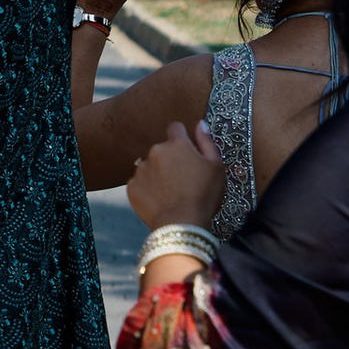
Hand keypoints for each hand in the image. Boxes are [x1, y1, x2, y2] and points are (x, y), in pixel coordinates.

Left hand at [127, 118, 226, 232]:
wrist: (181, 224)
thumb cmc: (204, 195)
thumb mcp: (216, 167)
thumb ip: (207, 142)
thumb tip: (200, 124)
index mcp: (177, 144)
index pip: (176, 128)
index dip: (182, 138)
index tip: (187, 152)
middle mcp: (155, 151)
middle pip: (162, 149)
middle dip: (170, 159)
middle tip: (182, 179)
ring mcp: (141, 169)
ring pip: (150, 166)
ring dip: (157, 173)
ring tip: (170, 192)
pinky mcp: (132, 186)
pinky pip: (140, 183)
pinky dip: (148, 189)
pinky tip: (159, 200)